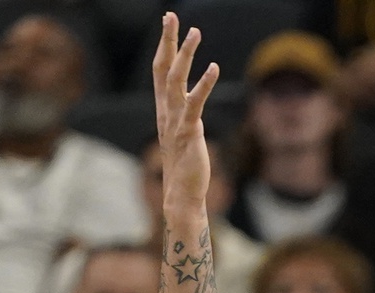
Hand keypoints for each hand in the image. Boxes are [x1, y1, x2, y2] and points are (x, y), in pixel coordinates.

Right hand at [153, 13, 219, 211]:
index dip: (164, 46)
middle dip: (167, 41)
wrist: (181, 192)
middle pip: (163, 68)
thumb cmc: (185, 166)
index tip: (167, 23)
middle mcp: (166, 110)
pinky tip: (214, 67)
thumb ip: (185, 115)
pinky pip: (195, 102)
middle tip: (171, 15)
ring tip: (195, 31)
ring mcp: (175, 120)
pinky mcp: (189, 131)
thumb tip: (191, 103)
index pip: (160, 70)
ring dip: (185, 54)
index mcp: (164, 109)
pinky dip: (205, 84)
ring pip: (176, 80)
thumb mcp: (182, 133)